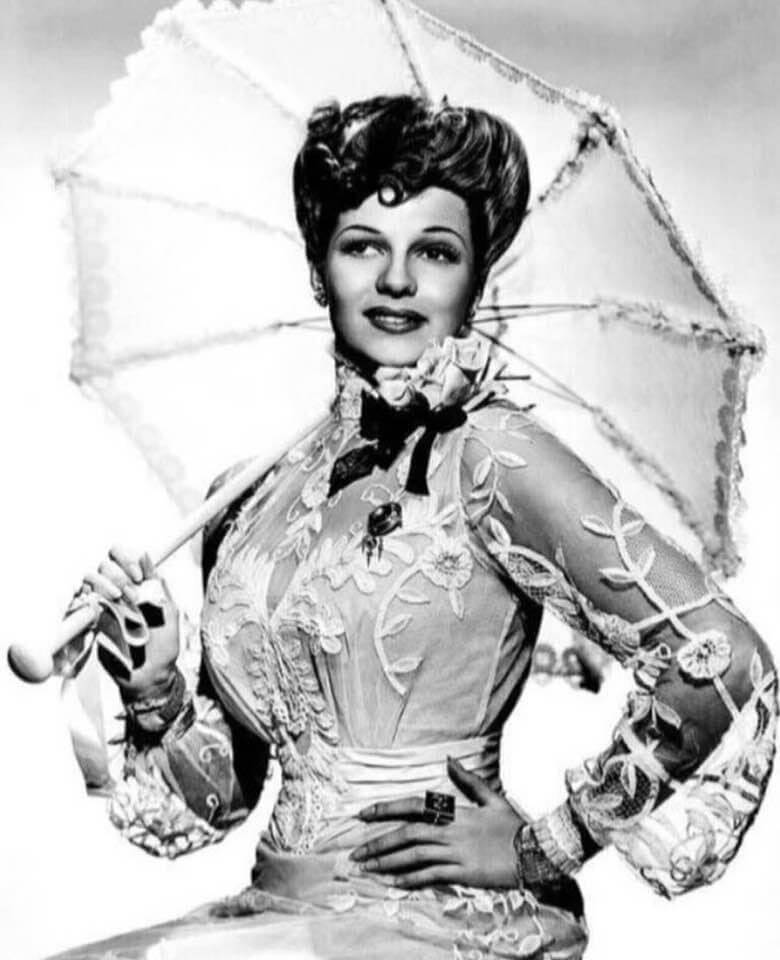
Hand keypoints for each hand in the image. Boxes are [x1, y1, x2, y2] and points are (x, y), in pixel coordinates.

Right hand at [71, 545, 179, 698]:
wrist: (150, 676)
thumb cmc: (164, 645)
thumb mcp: (169, 611)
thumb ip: (158, 585)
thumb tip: (145, 556)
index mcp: (139, 588)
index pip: (124, 562)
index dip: (126, 560)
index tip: (137, 575)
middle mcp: (120, 594)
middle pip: (106, 568)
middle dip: (118, 576)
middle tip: (131, 594)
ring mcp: (105, 608)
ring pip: (92, 582)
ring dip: (105, 586)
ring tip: (119, 600)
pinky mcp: (94, 623)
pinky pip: (84, 604)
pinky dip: (89, 599)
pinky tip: (100, 604)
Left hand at [349, 757, 524, 888]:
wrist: (536, 851)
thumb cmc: (514, 826)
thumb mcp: (492, 798)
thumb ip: (468, 781)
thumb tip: (449, 760)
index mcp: (455, 811)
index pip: (413, 806)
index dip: (386, 809)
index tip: (363, 814)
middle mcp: (451, 831)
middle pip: (407, 834)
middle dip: (378, 842)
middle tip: (356, 852)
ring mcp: (456, 853)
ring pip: (414, 856)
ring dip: (388, 862)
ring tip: (367, 869)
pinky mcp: (464, 873)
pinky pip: (431, 876)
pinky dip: (410, 880)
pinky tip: (394, 884)